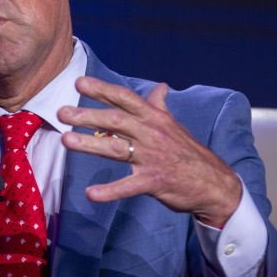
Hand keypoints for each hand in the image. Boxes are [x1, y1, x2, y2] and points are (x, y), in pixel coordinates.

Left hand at [57, 77, 240, 226]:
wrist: (214, 183)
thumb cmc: (188, 153)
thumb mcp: (174, 126)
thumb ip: (159, 107)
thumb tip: (160, 87)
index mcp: (155, 118)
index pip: (125, 98)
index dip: (102, 89)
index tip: (79, 82)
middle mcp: (152, 133)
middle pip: (116, 120)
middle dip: (87, 115)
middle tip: (61, 112)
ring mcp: (153, 157)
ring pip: (116, 148)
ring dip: (90, 144)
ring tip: (66, 141)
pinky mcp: (155, 181)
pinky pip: (128, 186)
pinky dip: (109, 191)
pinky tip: (91, 194)